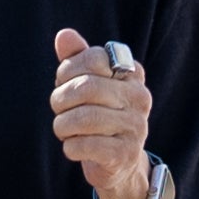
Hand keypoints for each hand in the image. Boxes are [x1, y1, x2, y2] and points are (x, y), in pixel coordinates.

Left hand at [48, 28, 156, 198]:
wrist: (120, 163)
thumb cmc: (100, 115)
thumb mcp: (89, 84)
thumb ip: (78, 58)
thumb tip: (64, 35)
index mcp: (132, 74)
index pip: (94, 58)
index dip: (68, 70)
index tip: (64, 82)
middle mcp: (140, 98)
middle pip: (87, 87)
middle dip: (61, 99)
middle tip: (58, 109)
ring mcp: (136, 127)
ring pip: (84, 118)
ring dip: (63, 125)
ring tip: (64, 129)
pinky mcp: (126, 154)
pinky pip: (86, 146)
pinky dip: (70, 147)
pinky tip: (74, 147)